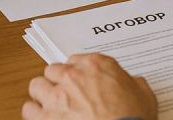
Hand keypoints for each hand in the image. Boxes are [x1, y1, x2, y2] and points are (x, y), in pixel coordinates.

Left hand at [22, 53, 157, 119]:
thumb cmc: (134, 119)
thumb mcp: (143, 94)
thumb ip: (133, 83)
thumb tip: (132, 84)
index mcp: (96, 65)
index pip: (75, 60)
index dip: (77, 73)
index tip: (80, 82)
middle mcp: (74, 76)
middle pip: (53, 70)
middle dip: (57, 82)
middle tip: (65, 94)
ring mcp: (58, 97)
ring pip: (36, 85)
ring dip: (42, 95)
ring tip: (49, 105)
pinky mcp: (48, 118)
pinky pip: (29, 110)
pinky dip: (34, 113)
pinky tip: (41, 118)